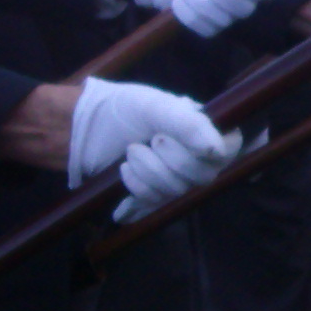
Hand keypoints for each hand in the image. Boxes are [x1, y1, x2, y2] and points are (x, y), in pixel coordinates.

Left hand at [68, 79, 242, 222]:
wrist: (79, 129)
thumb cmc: (121, 110)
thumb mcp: (155, 107)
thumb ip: (189, 125)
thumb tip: (218, 151)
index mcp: (201, 128)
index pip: (231, 147)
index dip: (214, 151)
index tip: (189, 143)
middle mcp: (194, 154)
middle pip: (204, 176)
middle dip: (172, 162)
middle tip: (150, 141)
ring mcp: (173, 177)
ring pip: (177, 191)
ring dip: (149, 173)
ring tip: (129, 154)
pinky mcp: (152, 194)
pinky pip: (154, 203)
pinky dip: (136, 189)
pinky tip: (123, 174)